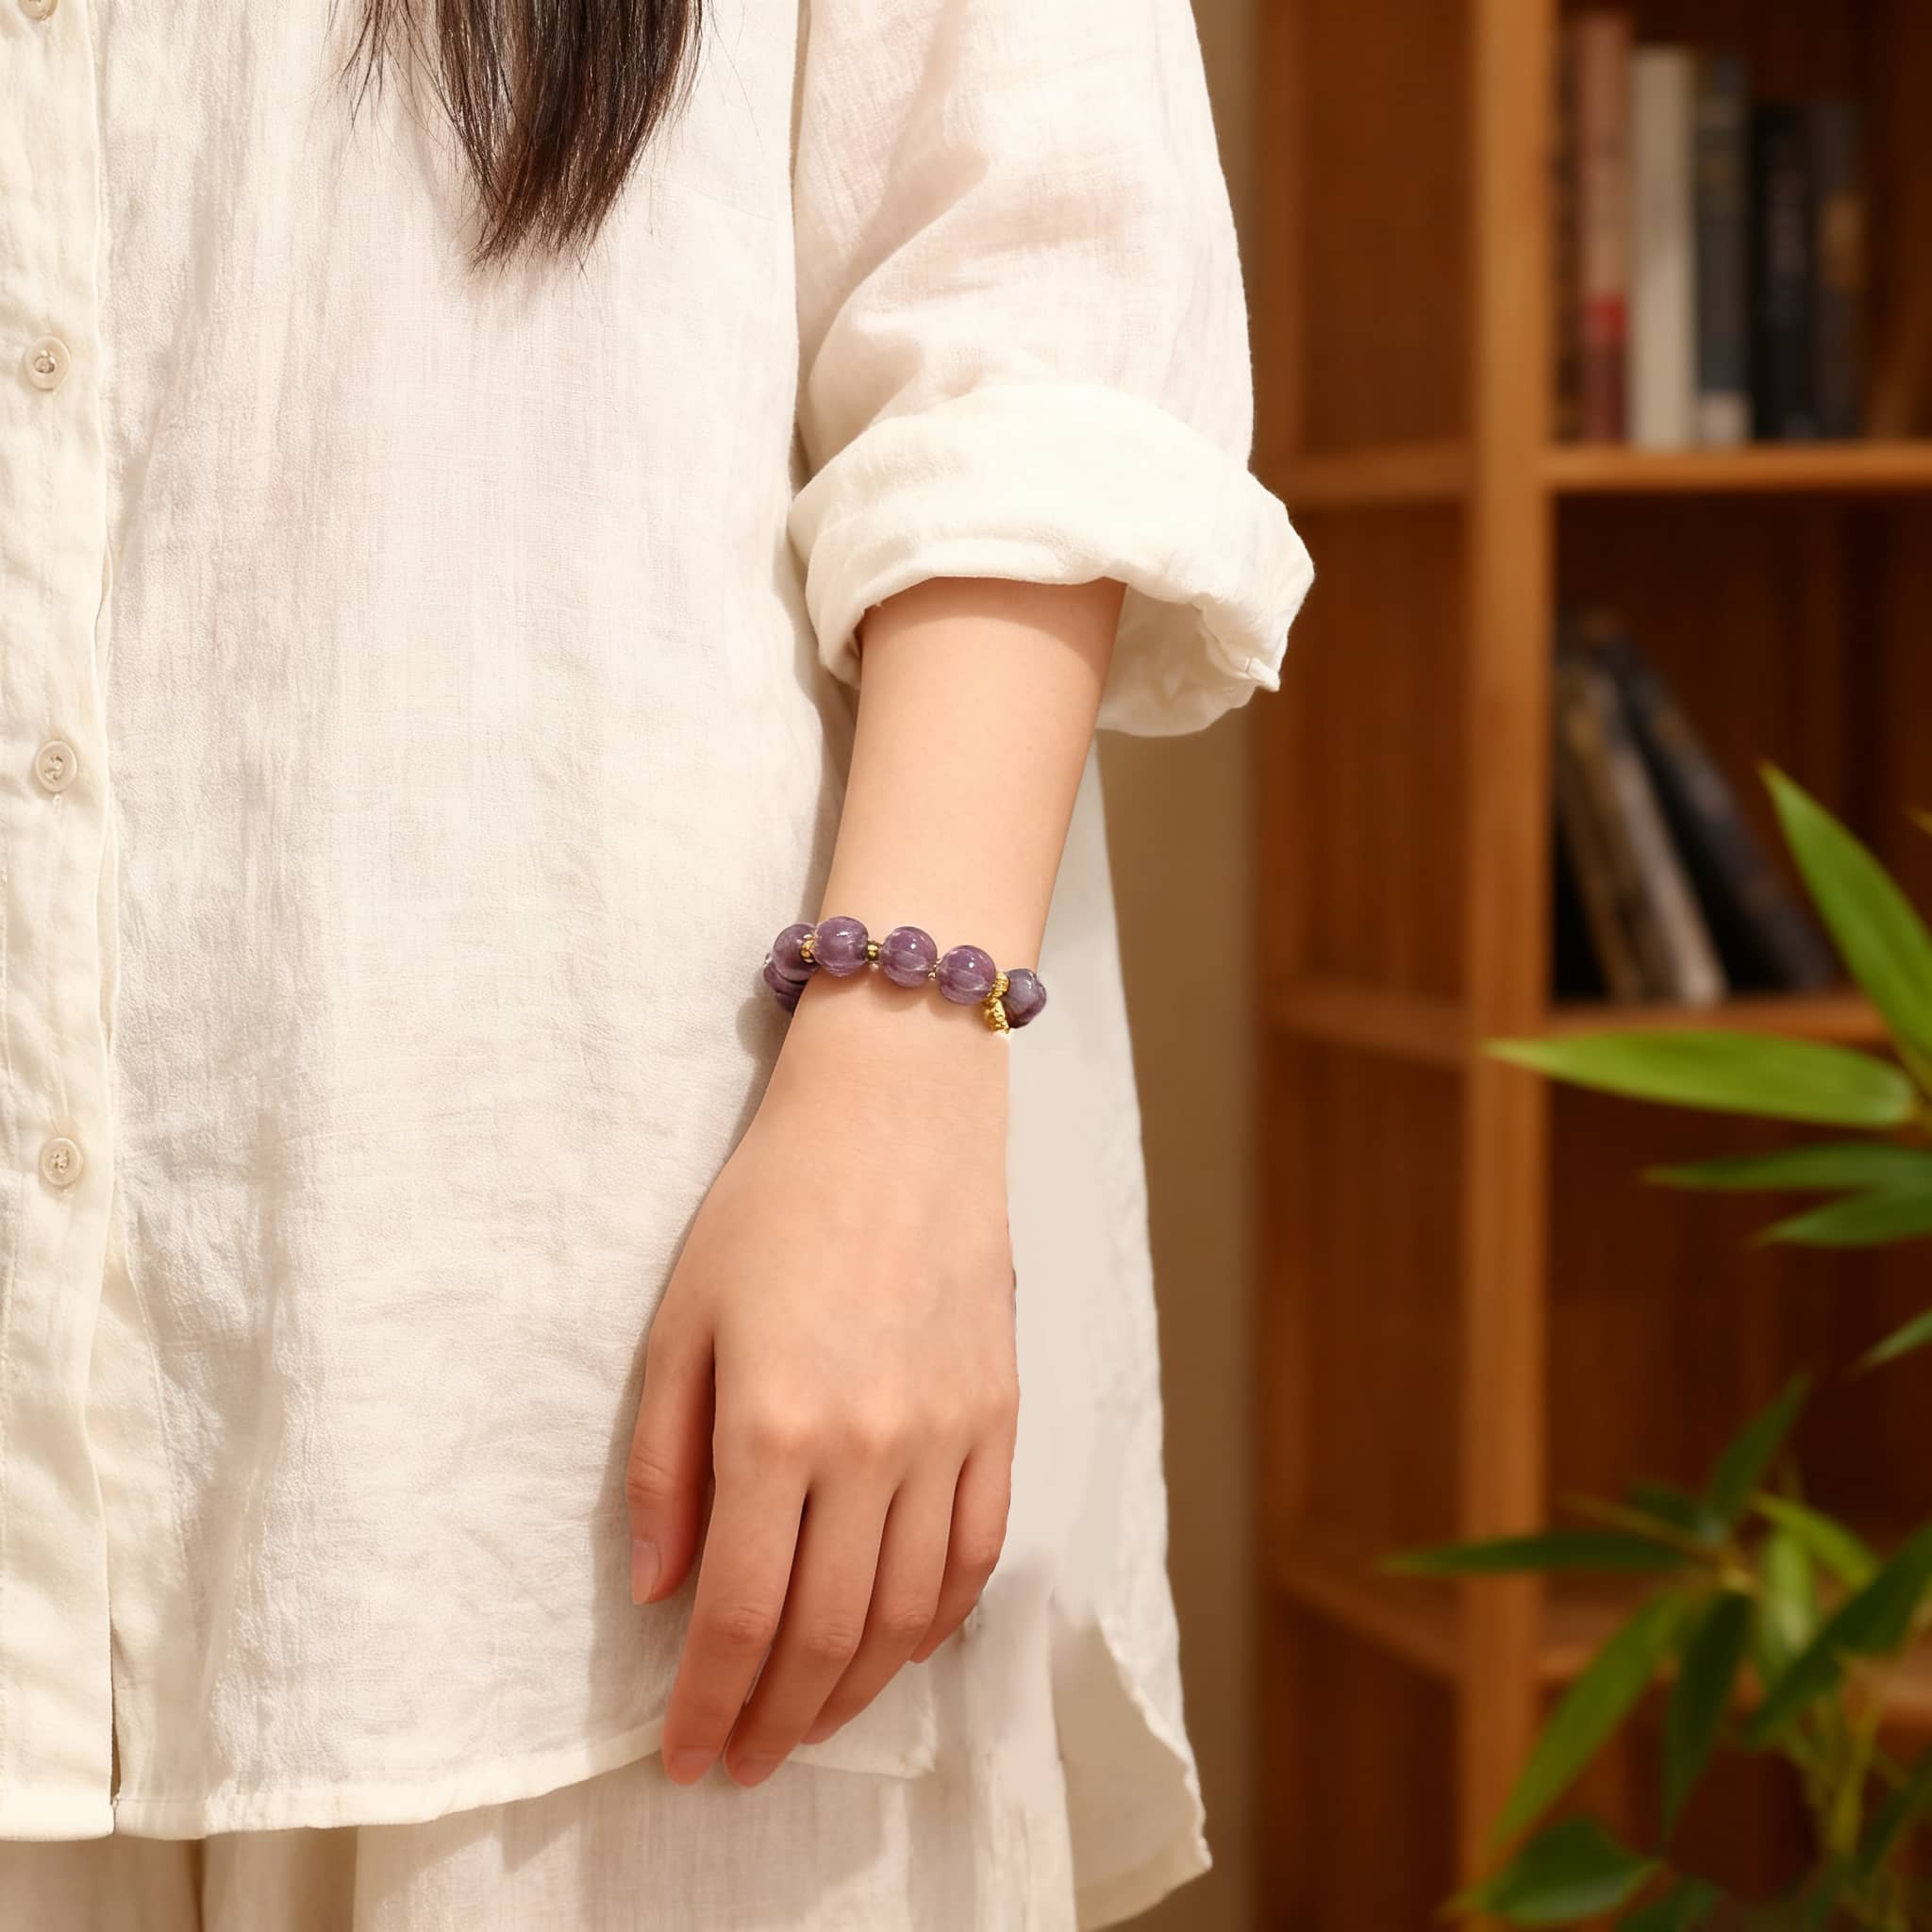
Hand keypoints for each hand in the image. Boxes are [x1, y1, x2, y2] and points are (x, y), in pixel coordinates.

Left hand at [624, 972, 1019, 1786]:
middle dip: (773, 1721)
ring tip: (808, 1724)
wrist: (897, 1117)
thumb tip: (658, 1590)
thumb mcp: (680, 1322)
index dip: (708, 1707)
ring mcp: (946, 1436)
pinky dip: (936, 1624)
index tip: (684, 1757)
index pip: (736, 1617)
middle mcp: (867, 1447)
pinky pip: (976, 1554)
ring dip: (853, 1692)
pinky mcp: (998, 1415)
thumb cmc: (772, 1205)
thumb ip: (664, 1464)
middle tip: (741, 1762)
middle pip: (823, 1636)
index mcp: (771, 1426)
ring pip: (905, 1615)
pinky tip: (897, 1649)